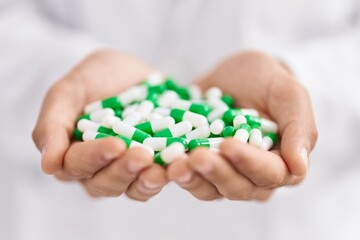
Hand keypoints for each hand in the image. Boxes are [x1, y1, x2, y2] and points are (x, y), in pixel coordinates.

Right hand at [32, 49, 166, 200]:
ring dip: (146, 181)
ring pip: (133, 188)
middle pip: (105, 183)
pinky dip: (169, 174)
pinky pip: (159, 178)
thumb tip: (49, 166)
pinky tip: (180, 164)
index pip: (77, 164)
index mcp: (72, 154)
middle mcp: (98, 169)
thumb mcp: (68, 91)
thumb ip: (52, 125)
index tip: (116, 145)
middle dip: (124, 170)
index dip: (96, 157)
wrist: (130, 72)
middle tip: (142, 155)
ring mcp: (127, 169)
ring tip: (162, 170)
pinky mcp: (152, 165)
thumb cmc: (94, 78)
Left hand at [168, 51, 317, 200]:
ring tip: (175, 164)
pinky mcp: (199, 166)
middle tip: (196, 156)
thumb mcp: (288, 93)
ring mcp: (224, 172)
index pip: (268, 173)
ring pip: (210, 188)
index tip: (228, 144)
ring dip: (192, 178)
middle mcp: (253, 176)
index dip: (248, 162)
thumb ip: (299, 128)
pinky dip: (176, 172)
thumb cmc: (267, 81)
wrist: (236, 75)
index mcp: (281, 163)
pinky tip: (164, 162)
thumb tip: (298, 167)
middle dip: (216, 172)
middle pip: (237, 187)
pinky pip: (189, 177)